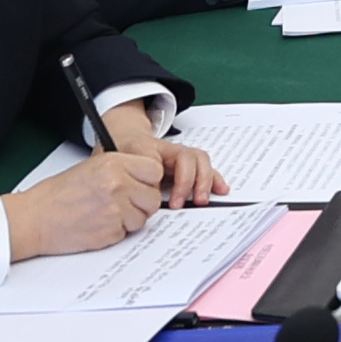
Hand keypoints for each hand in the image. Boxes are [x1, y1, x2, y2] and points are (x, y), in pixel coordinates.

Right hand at [5, 147, 187, 259]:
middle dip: (142, 204)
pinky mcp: (110, 232)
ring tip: (106, 214)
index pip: (154, 170)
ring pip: (142, 219)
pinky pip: (127, 234)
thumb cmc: (56, 195)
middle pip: (152, 198)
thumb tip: (144, 179)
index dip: (148, 180)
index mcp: (113, 163)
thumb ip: (120, 170)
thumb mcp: (91, 168)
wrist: (34, 218)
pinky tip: (98, 224)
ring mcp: (115, 209)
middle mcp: (117, 184)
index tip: (141, 185)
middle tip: (125, 204)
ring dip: (129, 220)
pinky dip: (116, 232)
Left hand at [98, 99, 231, 204]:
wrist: (122, 138)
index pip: (179, 158)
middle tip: (188, 203)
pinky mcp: (186, 168)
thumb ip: (134, 172)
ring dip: (206, 181)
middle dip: (195, 182)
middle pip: (194, 159)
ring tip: (202, 201)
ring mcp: (181, 158)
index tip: (172, 202)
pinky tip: (221, 190)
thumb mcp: (119, 158)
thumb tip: (152, 191)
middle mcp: (173, 151)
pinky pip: (204, 170)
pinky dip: (214, 180)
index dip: (180, 181)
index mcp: (159, 148)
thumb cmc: (121, 151)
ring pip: (202, 163)